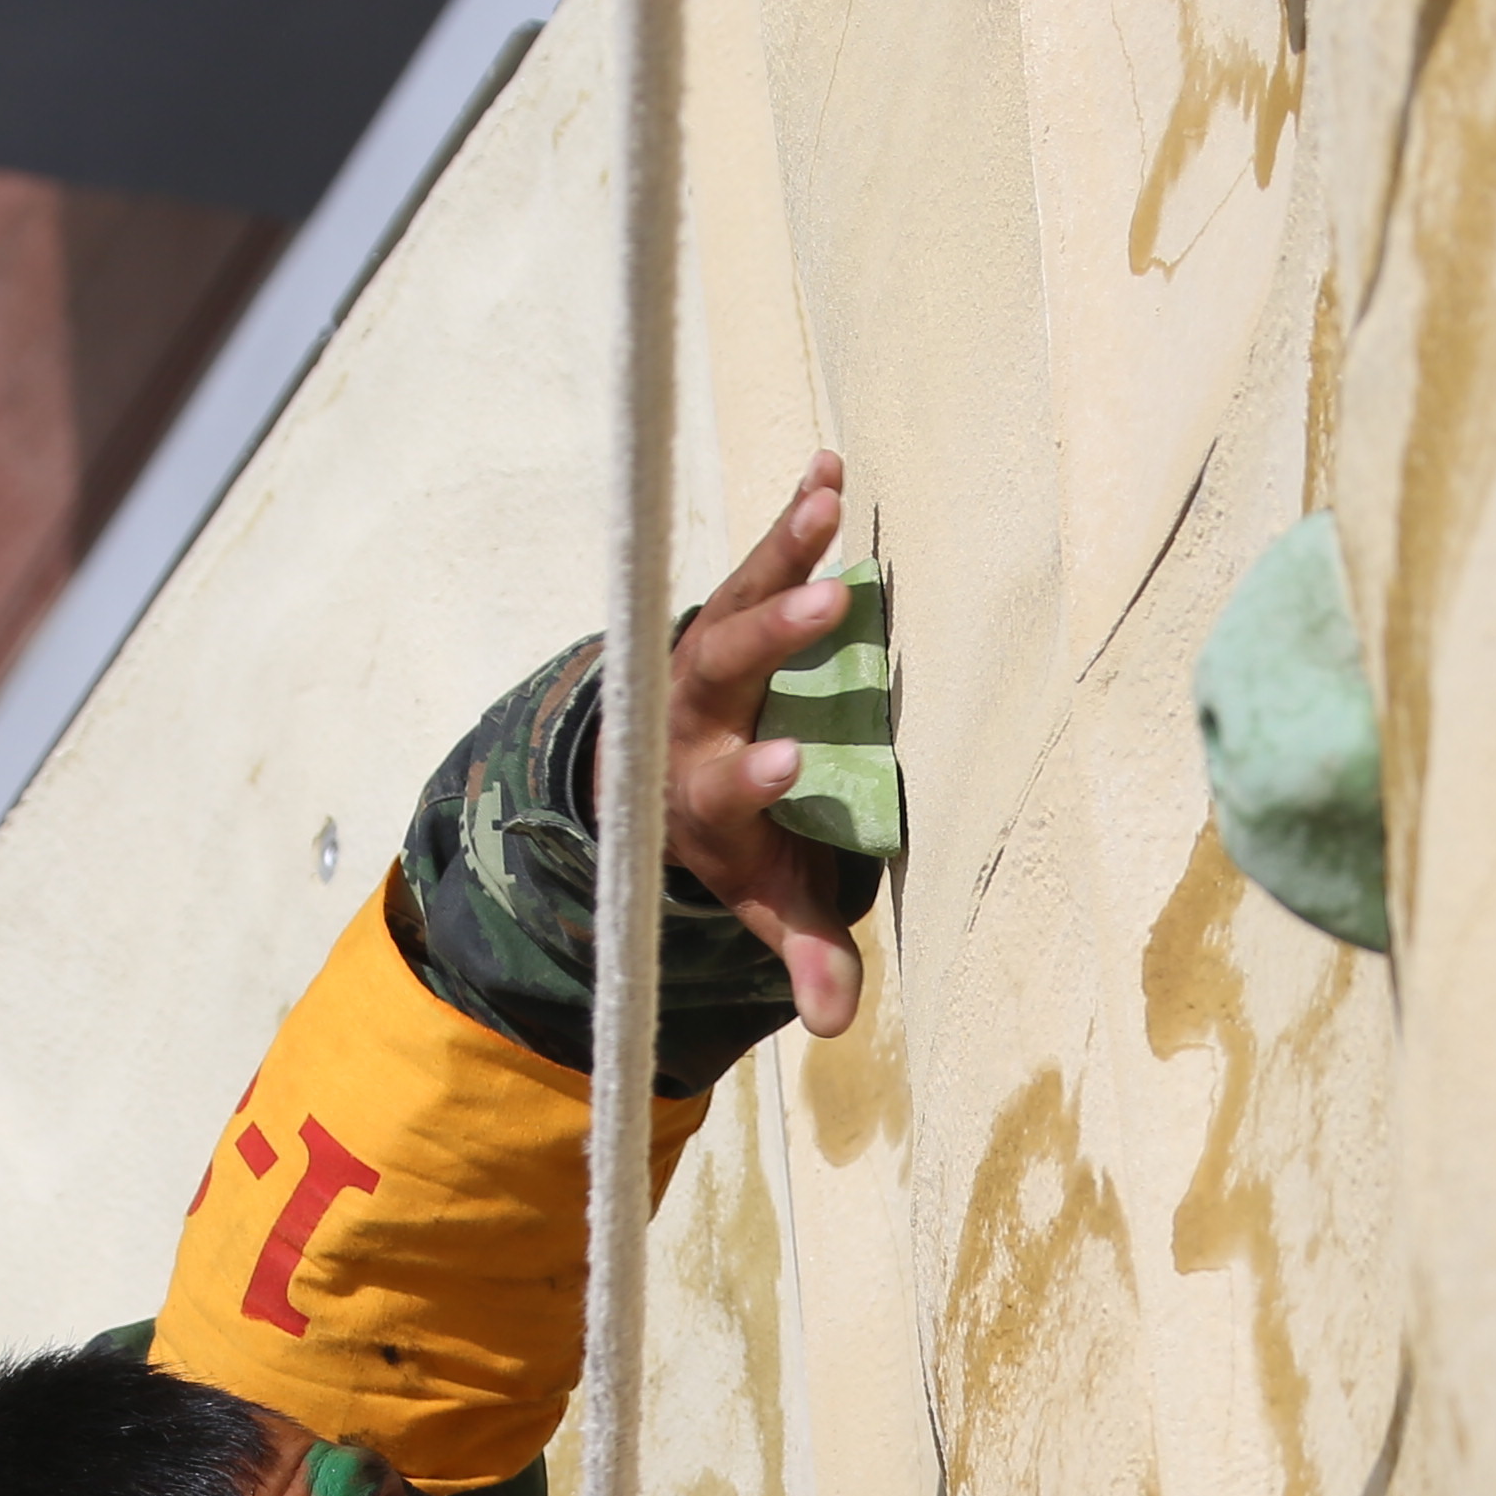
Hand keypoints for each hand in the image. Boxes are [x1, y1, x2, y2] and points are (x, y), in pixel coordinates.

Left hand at [665, 453, 877, 1039]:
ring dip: (781, 553)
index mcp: (699, 796)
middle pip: (722, 670)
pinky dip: (788, 517)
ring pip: (735, 600)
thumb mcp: (761, 899)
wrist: (661, 768)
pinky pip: (756, 556)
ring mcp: (703, 654)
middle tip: (824, 606)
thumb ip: (799, 953)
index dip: (750, 776)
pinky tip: (827, 468)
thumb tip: (834, 1028)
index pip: (720, 787)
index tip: (786, 760)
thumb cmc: (732, 838)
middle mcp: (690, 715)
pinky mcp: (726, 609)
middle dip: (771, 637)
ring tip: (827, 508)